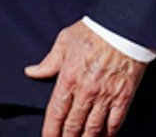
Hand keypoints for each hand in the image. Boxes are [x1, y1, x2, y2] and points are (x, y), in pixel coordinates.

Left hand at [24, 20, 145, 136]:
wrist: (123, 28)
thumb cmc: (92, 32)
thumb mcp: (64, 42)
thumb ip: (48, 62)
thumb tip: (31, 72)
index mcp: (68, 78)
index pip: (56, 112)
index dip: (51, 130)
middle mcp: (86, 91)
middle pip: (73, 124)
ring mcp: (106, 95)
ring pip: (93, 128)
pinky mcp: (123, 97)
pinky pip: (115, 122)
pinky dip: (109, 134)